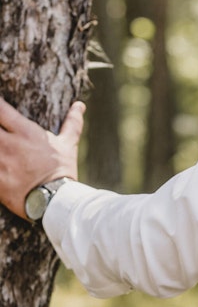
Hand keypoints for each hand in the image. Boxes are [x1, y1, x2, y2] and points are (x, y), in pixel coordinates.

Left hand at [0, 98, 83, 219]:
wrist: (57, 201)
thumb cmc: (62, 171)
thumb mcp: (68, 145)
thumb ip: (72, 123)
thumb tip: (80, 105)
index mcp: (25, 132)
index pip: (0, 108)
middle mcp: (9, 144)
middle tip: (2, 136)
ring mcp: (0, 161)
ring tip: (2, 151)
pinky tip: (0, 167)